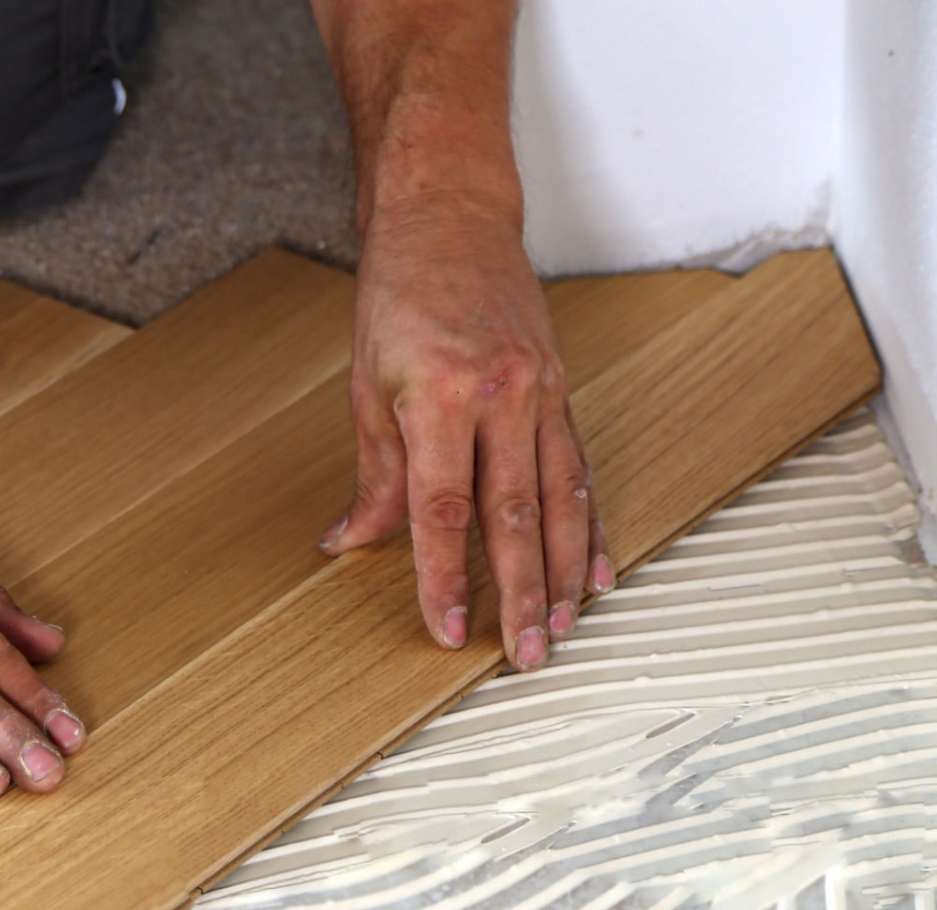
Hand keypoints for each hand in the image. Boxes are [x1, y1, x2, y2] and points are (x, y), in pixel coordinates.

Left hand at [319, 194, 612, 670]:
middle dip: (520, 594)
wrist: (449, 219)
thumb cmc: (399, 296)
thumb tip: (349, 542)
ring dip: (564, 573)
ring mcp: (539, 394)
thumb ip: (373, 475)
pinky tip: (596, 571)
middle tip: (525, 655)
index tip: (447, 629)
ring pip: (560, 500)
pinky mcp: (559, 392)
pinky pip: (578, 471)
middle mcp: (500, 397)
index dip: (445, 578)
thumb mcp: (367, 387)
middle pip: (513, 517)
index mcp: (441, 397)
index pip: (443, 510)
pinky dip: (589, 527)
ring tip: (565, 627)